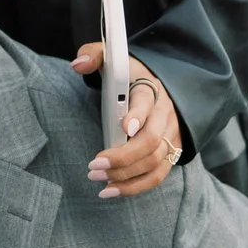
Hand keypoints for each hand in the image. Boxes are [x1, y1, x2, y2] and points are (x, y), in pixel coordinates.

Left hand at [68, 48, 182, 198]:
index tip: (124, 128)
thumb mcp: (114, 59)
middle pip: (151, 141)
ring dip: (126, 176)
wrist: (158, 86)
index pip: (147, 103)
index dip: (138, 116)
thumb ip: (94, 55)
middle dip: (123, 157)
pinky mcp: (169, 152)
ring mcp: (169, 136)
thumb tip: (77, 64)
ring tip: (98, 180)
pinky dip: (135, 187)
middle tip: (93, 166)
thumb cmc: (129, 75)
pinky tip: (111, 191)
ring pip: (154, 162)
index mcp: (150, 89)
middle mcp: (164, 114)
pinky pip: (157, 176)